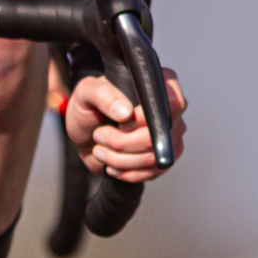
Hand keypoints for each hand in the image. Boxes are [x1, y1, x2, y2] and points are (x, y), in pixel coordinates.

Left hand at [64, 66, 186, 183]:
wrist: (86, 133)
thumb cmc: (89, 106)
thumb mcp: (87, 93)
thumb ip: (103, 95)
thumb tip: (125, 112)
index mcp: (157, 85)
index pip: (171, 102)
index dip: (145, 118)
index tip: (120, 123)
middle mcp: (170, 110)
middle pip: (159, 135)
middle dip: (123, 142)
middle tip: (99, 136)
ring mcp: (169, 135)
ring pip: (155, 157)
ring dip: (120, 159)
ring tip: (100, 151)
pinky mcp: (163, 157)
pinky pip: (153, 172)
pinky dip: (128, 173)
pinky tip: (111, 167)